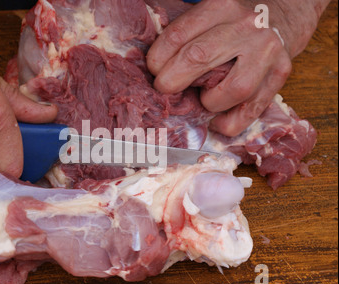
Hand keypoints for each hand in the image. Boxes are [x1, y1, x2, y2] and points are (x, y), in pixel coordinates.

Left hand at [147, 0, 326, 136]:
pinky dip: (229, 123)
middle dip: (173, 81)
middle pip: (199, 58)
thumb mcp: (207, 16)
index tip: (154, 71)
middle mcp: (245, 26)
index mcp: (219, 7)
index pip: (178, 36)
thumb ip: (183, 37)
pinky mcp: (280, 73)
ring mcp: (267, 51)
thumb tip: (151, 69)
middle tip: (166, 89)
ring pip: (234, 89)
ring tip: (204, 98)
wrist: (279, 16)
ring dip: (210, 102)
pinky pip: (251, 111)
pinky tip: (218, 119)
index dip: (158, 60)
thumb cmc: (232, 23)